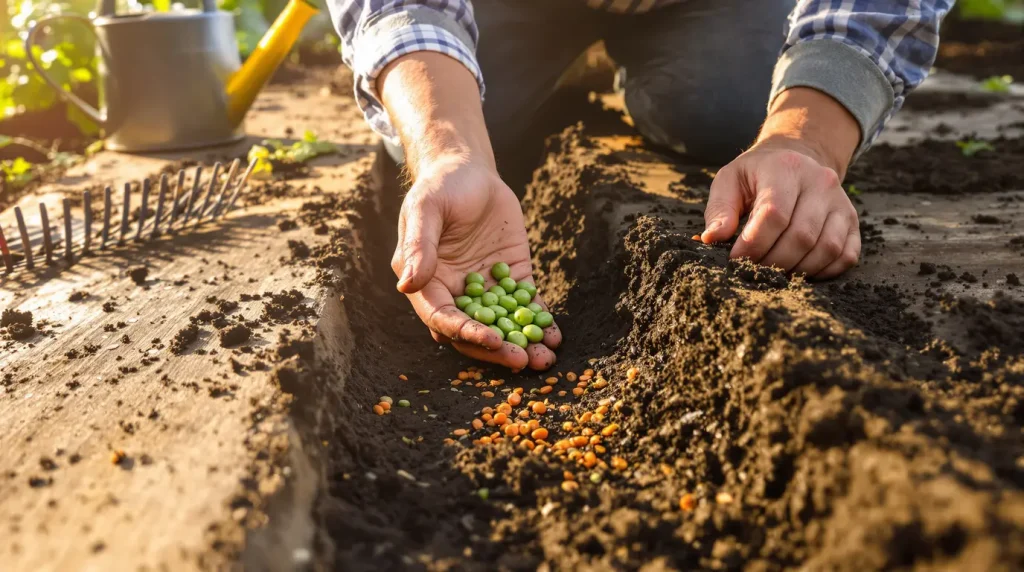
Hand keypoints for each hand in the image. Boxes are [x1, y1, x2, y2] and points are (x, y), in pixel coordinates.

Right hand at [392, 156, 561, 370]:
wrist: (469, 170)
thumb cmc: (440, 186)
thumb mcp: (426, 208)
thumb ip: (419, 246)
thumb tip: (407, 285)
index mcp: (426, 282)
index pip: (442, 317)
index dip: (464, 331)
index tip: (490, 340)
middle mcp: (454, 292)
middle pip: (472, 331)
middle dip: (496, 349)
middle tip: (521, 361)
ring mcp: (484, 288)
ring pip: (502, 324)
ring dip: (522, 344)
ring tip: (545, 358)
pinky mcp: (511, 277)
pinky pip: (525, 305)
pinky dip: (540, 321)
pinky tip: (554, 336)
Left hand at [700, 141, 859, 278]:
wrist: (795, 158)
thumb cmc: (757, 175)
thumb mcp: (730, 181)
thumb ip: (720, 210)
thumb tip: (712, 239)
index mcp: (786, 169)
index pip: (774, 215)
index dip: (753, 245)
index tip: (735, 259)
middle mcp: (821, 182)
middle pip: (801, 236)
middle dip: (773, 262)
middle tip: (753, 270)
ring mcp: (841, 202)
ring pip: (826, 248)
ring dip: (797, 270)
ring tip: (773, 272)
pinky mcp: (852, 220)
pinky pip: (846, 255)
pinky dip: (823, 271)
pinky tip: (800, 271)